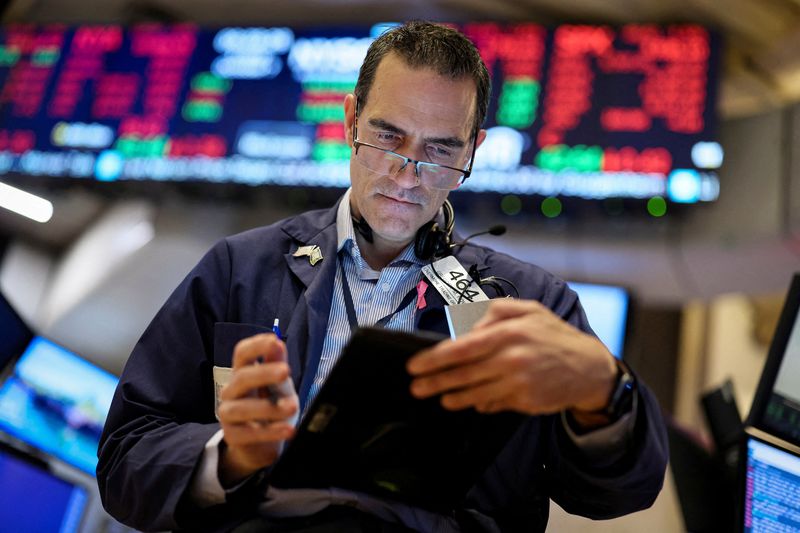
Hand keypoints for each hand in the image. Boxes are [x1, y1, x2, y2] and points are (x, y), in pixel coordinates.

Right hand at [217, 333, 298, 486]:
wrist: (261, 445)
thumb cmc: (272, 408)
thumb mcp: (280, 386)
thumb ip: (278, 366)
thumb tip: (278, 343)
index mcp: (243, 374)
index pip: (242, 353)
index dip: (256, 346)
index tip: (273, 341)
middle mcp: (231, 391)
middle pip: (242, 377)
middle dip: (264, 373)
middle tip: (286, 371)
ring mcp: (228, 414)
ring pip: (243, 408)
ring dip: (270, 407)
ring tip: (293, 407)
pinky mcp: (233, 436)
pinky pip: (250, 433)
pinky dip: (271, 432)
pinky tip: (288, 430)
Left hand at [407, 299, 616, 417]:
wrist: (589, 368)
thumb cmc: (554, 336)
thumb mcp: (528, 311)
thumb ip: (494, 312)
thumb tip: (466, 328)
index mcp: (509, 333)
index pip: (462, 348)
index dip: (434, 359)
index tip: (415, 365)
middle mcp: (512, 359)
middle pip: (463, 374)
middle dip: (434, 382)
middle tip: (416, 387)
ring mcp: (518, 384)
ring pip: (475, 394)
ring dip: (453, 397)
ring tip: (439, 396)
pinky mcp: (525, 403)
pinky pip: (494, 404)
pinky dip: (481, 403)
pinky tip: (471, 401)